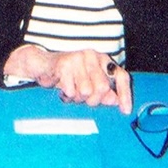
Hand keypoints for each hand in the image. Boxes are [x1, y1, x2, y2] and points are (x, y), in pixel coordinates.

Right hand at [5, 46, 132, 113]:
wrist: (42, 65)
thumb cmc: (68, 76)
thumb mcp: (88, 84)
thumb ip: (102, 92)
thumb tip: (114, 100)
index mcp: (102, 60)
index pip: (121, 76)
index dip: (125, 94)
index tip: (125, 111)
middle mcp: (93, 55)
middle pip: (102, 88)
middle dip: (93, 100)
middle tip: (82, 99)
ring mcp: (79, 58)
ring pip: (86, 91)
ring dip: (77, 98)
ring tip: (71, 91)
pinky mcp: (64, 63)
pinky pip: (71, 90)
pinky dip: (67, 95)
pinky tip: (63, 89)